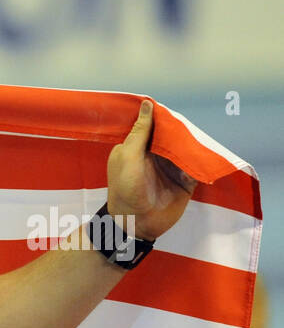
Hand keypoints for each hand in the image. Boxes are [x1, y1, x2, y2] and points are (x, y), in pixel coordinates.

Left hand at [105, 100, 197, 241]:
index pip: (153, 127)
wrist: (136, 223)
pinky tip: (201, 158)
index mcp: (137, 149)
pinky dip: (200, 162)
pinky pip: (196, 167)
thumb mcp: (129, 156)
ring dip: (192, 146)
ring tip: (196, 141)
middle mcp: (155, 157)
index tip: (171, 110)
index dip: (162, 118)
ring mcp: (171, 169)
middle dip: (181, 131)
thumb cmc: (126, 189)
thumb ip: (140, 132)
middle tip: (188, 126)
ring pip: (186, 150)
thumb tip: (147, 104)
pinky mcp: (185, 182)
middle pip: (173, 137)